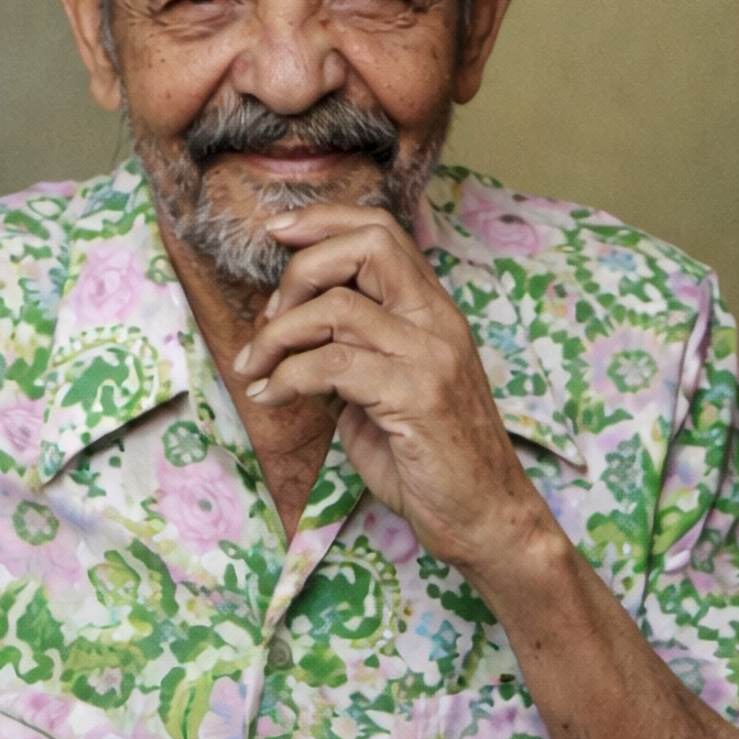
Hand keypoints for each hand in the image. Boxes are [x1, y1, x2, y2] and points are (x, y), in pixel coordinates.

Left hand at [231, 204, 552, 571]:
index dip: (324, 221)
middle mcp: (437, 320)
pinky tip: (271, 398)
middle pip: (366, 246)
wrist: (485, 517)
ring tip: (254, 368)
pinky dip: (286, 378)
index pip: (382, 230)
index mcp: (433, 310)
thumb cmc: (431, 457)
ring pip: (337, 306)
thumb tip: (285, 330)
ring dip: (276, 336)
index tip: (276, 231)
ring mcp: (430, 355)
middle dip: (300, 270)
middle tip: (268, 318)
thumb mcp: (385, 389)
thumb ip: (349, 350)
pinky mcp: (416, 396)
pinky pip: (332, 363)